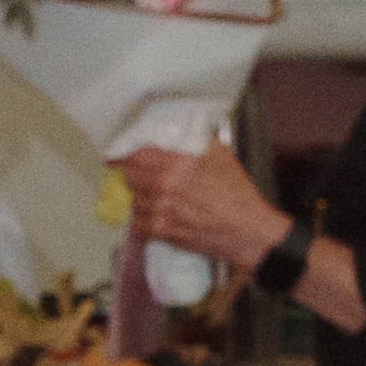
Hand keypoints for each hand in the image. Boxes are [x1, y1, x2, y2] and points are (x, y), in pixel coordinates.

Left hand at [113, 146, 288, 272]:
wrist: (246, 231)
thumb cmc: (238, 196)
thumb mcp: (221, 156)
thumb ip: (195, 142)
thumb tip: (178, 134)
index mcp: (177, 164)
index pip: (136, 154)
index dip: (125, 155)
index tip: (118, 156)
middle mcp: (164, 186)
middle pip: (130, 176)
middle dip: (133, 174)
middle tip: (140, 175)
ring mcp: (160, 210)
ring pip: (134, 200)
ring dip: (141, 197)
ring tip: (158, 197)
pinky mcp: (161, 231)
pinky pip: (138, 223)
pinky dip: (144, 219)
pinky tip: (158, 215)